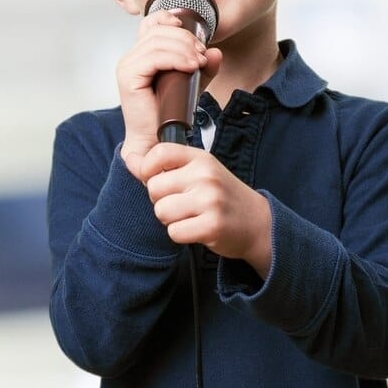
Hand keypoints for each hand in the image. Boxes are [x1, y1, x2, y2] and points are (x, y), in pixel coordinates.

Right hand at [116, 10, 222, 177]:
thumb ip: (204, 67)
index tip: (193, 32)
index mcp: (142, 54)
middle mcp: (131, 57)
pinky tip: (190, 67)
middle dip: (185, 39)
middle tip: (202, 54)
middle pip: (158, 31)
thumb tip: (216, 52)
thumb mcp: (192, 84)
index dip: (170, 19)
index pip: (151, 23)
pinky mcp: (129, 77)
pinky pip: (154, 57)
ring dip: (184, 49)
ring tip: (199, 63)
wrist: (156, 139)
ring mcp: (127, 66)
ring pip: (157, 42)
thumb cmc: (169, 112)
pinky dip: (176, 58)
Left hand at [140, 142, 272, 277]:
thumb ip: (165, 166)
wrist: (258, 223)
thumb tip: (129, 159)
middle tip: (182, 204)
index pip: (160, 153)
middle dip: (161, 201)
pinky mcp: (212, 225)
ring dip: (171, 220)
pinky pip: (174, 232)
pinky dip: (181, 235)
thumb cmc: (223, 196)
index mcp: (201, 159)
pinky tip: (197, 229)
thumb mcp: (199, 173)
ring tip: (190, 217)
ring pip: (161, 212)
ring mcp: (210, 200)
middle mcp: (206, 175)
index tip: (157, 180)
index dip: (148, 169)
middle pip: (154, 188)